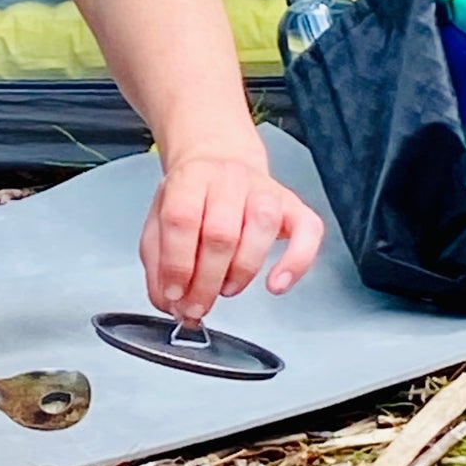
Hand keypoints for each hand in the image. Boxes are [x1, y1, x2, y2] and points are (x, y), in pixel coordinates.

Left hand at [139, 149, 323, 322]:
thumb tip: (168, 302)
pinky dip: (296, 262)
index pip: (182, 220)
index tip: (174, 294)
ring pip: (261, 229)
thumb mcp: (159, 219)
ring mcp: (265, 190)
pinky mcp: (294, 205)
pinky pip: (308, 231)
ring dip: (241, 272)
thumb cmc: (191, 195)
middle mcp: (229, 179)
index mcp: (190, 178)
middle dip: (206, 281)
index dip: (177, 264)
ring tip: (225, 289)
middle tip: (197, 307)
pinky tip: (277, 284)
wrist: (220, 159)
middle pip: (221, 233)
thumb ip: (158, 261)